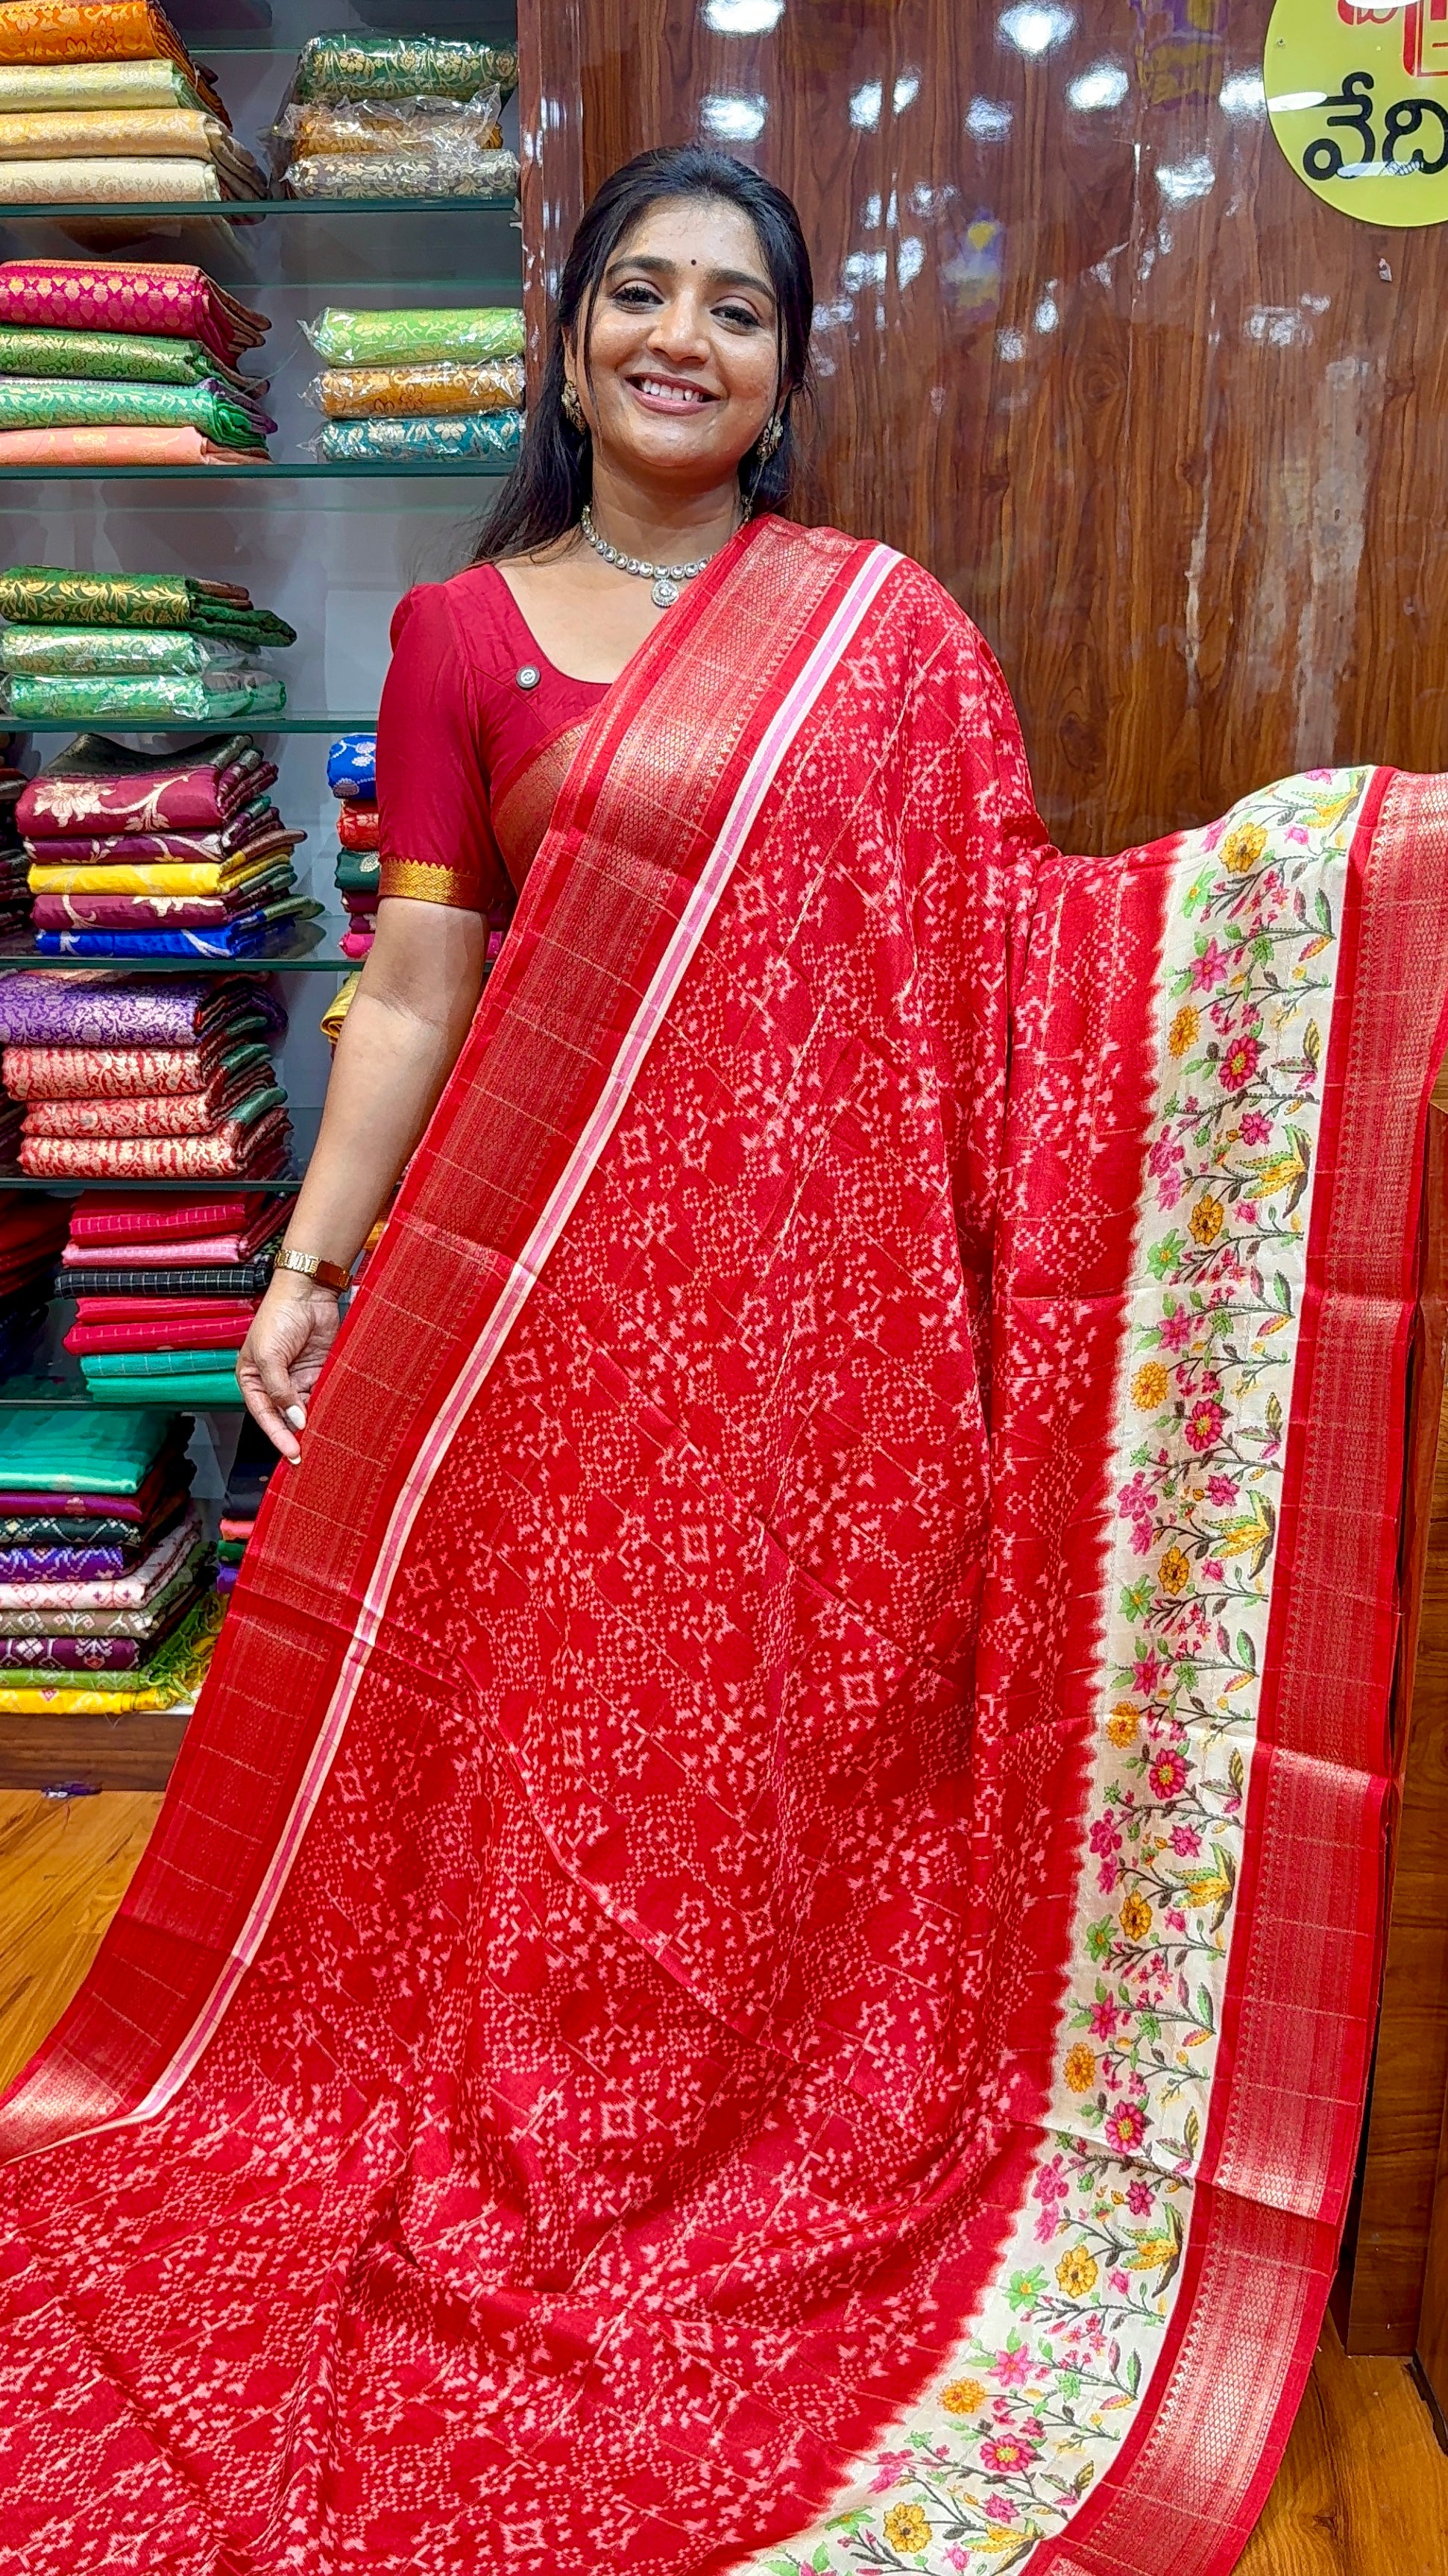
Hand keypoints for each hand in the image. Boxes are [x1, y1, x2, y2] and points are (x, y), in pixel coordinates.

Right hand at [237, 1274, 342, 1462]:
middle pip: (285, 1416)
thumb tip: (294, 1418)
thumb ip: (279, 1390)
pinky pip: (323, 1394)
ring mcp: (298, 1378)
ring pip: (306, 1409)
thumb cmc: (278, 1317)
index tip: (291, 1452)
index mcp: (253, 1380)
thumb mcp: (269, 1356)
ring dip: (314, 1423)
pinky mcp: (319, 1371)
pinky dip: (328, 1406)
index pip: (264, 1414)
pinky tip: (335, 1418)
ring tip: (324, 1441)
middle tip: (309, 1455)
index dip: (277, 1435)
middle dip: (295, 1435)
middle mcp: (275, 1383)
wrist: (308, 1291)